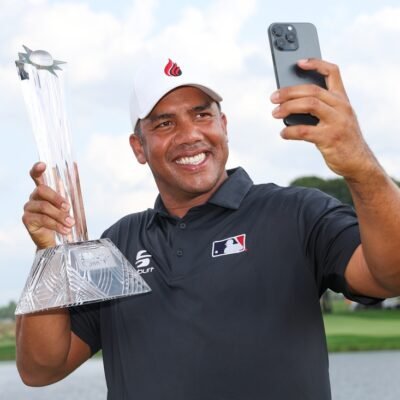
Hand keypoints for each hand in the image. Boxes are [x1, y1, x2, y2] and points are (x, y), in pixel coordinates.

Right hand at [22, 162, 74, 249]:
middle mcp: (33, 197)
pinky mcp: (27, 220)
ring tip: (71, 223)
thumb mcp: (67, 206)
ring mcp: (29, 208)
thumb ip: (69, 194)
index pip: (36, 176)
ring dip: (60, 215)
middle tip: (68, 208)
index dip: (37, 169)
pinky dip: (56, 225)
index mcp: (43, 191)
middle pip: (41, 190)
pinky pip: (42, 219)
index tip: (43, 165)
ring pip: (44, 207)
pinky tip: (65, 229)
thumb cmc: (61, 219)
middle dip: (57, 198)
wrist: (55, 239)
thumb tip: (76, 174)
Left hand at [270, 58, 377, 180]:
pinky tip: (283, 133)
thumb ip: (320, 108)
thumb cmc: (341, 138)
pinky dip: (290, 131)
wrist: (358, 162)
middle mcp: (342, 106)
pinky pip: (304, 131)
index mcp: (342, 99)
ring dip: (287, 107)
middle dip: (289, 91)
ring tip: (274, 112)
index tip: (298, 63)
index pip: (332, 72)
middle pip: (312, 90)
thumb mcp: (337, 118)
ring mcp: (337, 121)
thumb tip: (288, 103)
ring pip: (309, 105)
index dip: (315, 64)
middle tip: (273, 97)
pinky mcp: (330, 137)